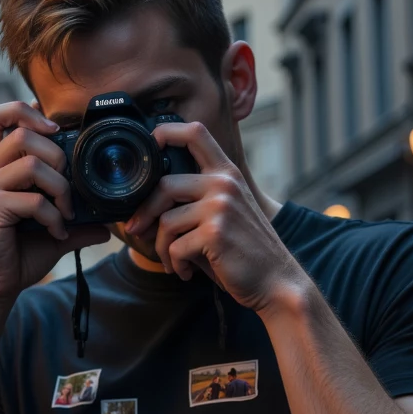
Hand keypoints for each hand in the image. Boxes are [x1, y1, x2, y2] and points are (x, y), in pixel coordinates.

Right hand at [0, 102, 107, 305]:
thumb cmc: (14, 254)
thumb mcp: (47, 227)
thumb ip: (73, 217)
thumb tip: (108, 219)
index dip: (23, 111)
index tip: (53, 131)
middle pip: (21, 133)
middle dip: (57, 156)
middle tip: (67, 187)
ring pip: (32, 162)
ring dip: (60, 188)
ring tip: (66, 212)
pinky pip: (34, 200)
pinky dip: (54, 217)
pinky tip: (57, 233)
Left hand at [124, 121, 302, 311]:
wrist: (276, 281)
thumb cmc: (244, 250)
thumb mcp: (225, 213)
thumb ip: (193, 201)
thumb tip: (143, 206)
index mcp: (227, 173)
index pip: (195, 133)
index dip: (166, 132)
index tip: (150, 146)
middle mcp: (224, 183)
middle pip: (165, 185)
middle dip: (144, 212)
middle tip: (136, 229)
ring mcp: (221, 206)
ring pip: (166, 221)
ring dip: (161, 247)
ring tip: (173, 262)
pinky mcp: (215, 232)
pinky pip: (175, 247)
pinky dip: (175, 264)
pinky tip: (186, 272)